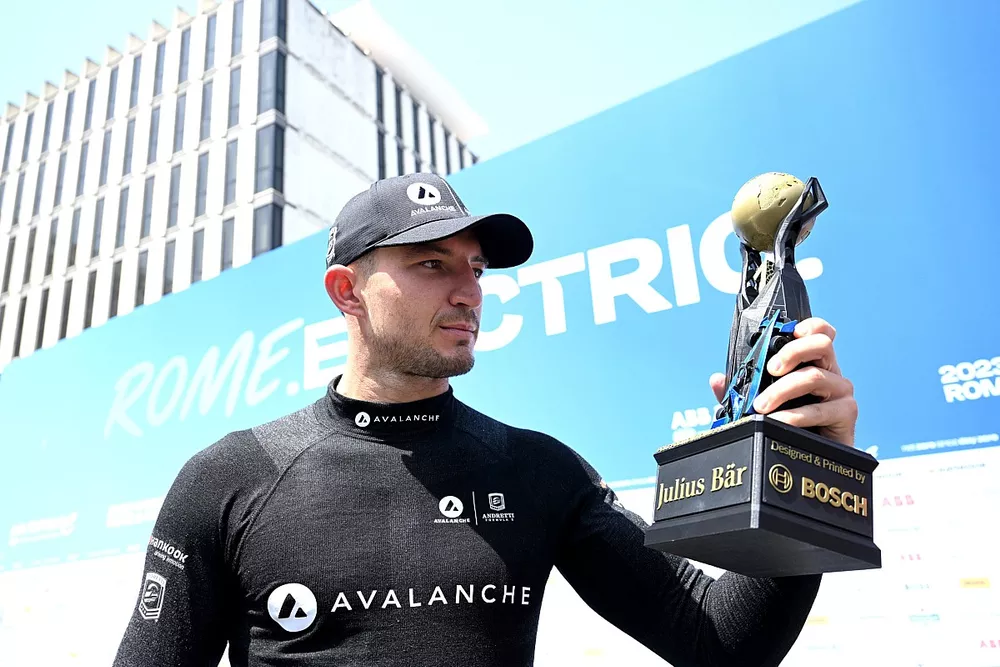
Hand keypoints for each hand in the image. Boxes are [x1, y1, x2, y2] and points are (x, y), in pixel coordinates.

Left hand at [709, 317, 857, 446]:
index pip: (819, 332)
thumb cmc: (789, 425)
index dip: (807, 325)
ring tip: (761, 406)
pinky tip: (778, 421)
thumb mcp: (763, 403)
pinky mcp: (846, 413)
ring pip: (814, 376)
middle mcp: (830, 372)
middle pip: (821, 343)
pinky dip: (794, 416)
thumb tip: (717, 380)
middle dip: (791, 352)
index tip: (788, 332)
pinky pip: (819, 409)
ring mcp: (840, 391)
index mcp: (812, 363)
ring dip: (782, 390)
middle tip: (770, 369)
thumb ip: (742, 390)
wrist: (812, 459)